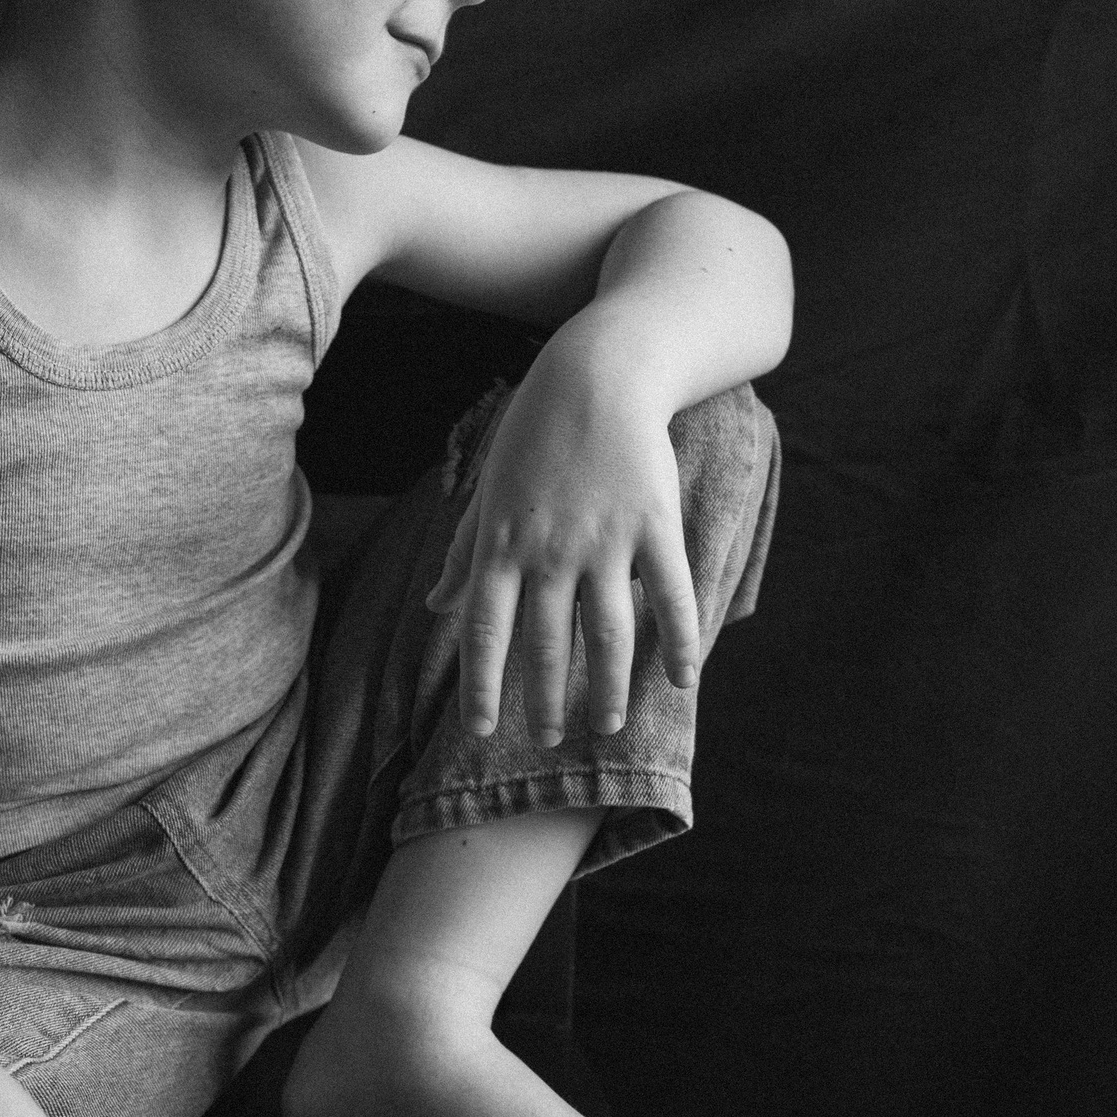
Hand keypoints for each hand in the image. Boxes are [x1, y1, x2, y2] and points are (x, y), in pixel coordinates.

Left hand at [428, 342, 700, 741]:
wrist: (597, 374)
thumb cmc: (534, 434)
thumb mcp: (487, 492)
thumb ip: (464, 555)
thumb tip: (436, 608)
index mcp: (501, 544)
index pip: (484, 630)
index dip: (482, 685)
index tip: (481, 731)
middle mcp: (549, 550)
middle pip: (546, 644)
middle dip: (544, 700)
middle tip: (547, 741)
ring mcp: (604, 539)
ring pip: (608, 634)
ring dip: (607, 688)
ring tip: (604, 725)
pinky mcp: (653, 523)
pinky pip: (670, 595)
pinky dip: (677, 641)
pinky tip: (681, 680)